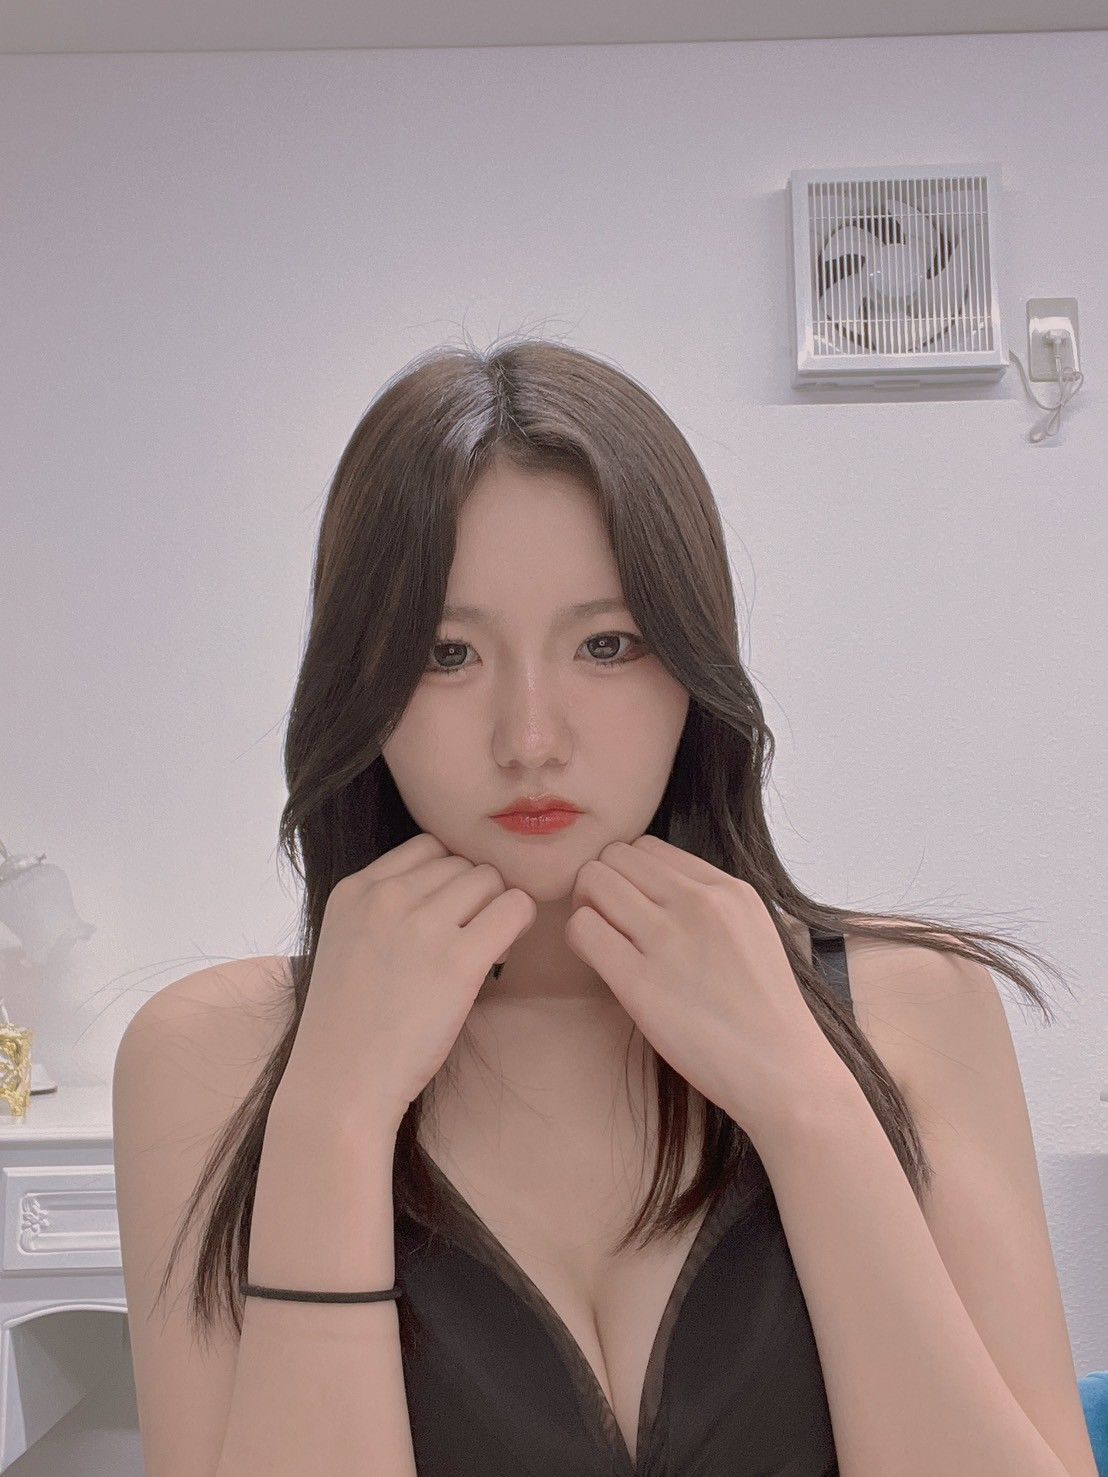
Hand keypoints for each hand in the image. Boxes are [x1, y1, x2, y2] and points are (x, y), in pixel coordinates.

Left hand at [565, 835, 848, 1139]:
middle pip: (614, 856)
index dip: (629, 873)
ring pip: (593, 881)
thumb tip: (657, 892)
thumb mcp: (753, 932)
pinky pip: (583, 929)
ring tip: (602, 941)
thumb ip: (710, 905)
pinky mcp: (640, 983)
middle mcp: (699, 903)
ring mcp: (669, 940)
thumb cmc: (765, 1013)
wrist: (782, 1071)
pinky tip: (600, 965)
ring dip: (586, 907)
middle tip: (607, 921)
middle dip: (601, 883)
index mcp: (728, 889)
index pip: (648, 846)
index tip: (631, 905)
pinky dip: (580, 940)